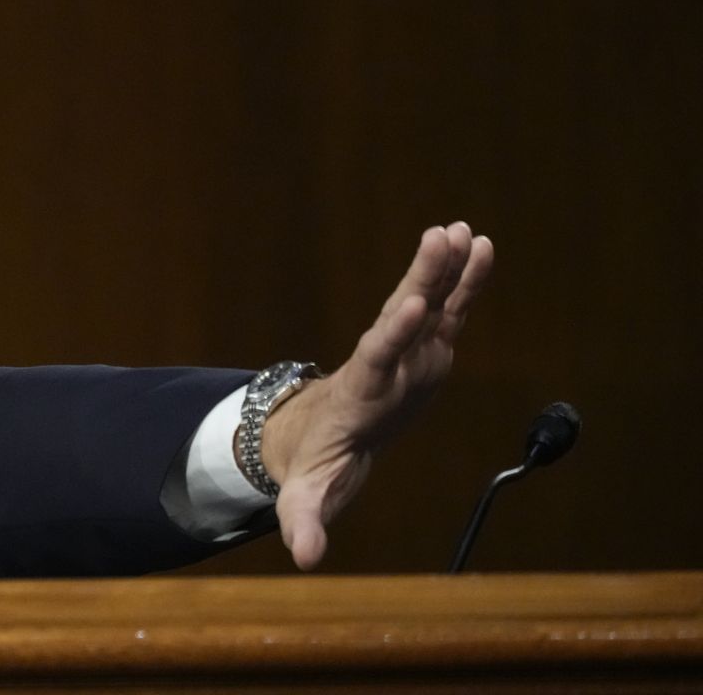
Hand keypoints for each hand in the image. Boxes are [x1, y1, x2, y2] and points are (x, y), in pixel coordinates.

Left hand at [258, 222, 493, 569]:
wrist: (321, 435)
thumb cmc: (316, 464)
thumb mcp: (307, 494)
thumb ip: (303, 520)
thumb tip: (304, 557)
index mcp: (361, 394)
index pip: (376, 358)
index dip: (393, 334)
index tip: (407, 304)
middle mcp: (385, 363)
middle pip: (402, 316)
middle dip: (422, 279)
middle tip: (439, 238)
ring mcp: (406, 352)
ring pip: (427, 302)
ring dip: (444, 268)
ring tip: (461, 229)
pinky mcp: (426, 348)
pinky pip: (448, 309)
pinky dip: (465, 281)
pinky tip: (483, 246)